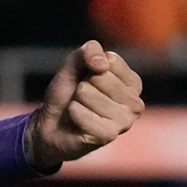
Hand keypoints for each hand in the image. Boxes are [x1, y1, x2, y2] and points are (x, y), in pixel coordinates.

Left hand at [25, 40, 143, 168]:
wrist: (51, 124)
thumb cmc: (68, 94)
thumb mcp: (75, 64)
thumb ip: (89, 51)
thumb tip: (102, 64)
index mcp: (133, 84)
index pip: (111, 61)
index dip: (90, 67)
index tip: (88, 80)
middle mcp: (134, 104)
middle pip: (100, 77)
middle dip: (83, 84)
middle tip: (81, 98)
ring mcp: (124, 121)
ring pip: (89, 94)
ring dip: (76, 100)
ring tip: (79, 109)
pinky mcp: (108, 135)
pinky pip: (83, 114)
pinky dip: (73, 113)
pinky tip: (76, 119)